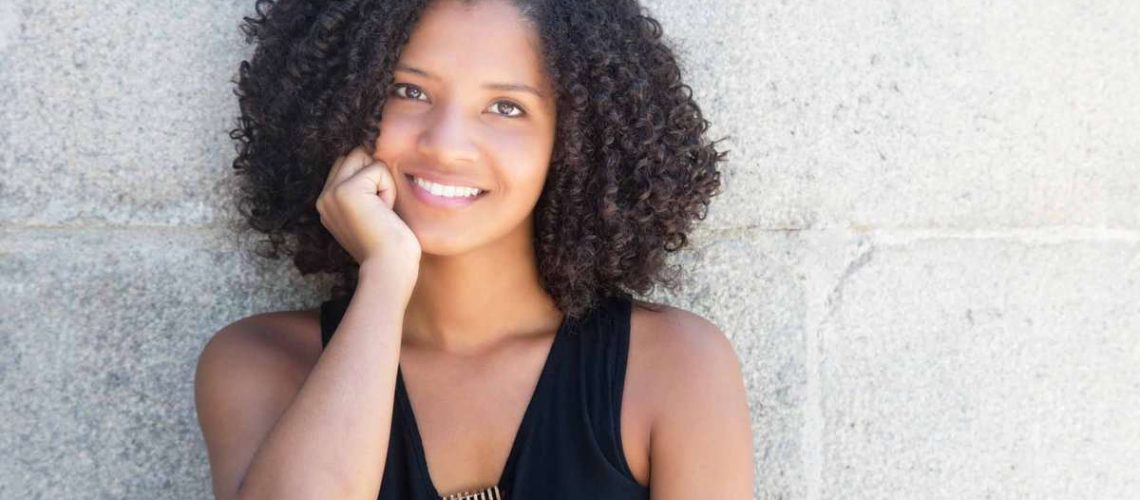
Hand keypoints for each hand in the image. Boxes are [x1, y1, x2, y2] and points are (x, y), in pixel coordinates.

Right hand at [316, 145, 420, 296]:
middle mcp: (324, 197)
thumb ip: (365, 189)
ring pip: (365, 158)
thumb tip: (374, 157)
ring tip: (382, 211)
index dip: (371, 178)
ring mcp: (332, 192)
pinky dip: (389, 189)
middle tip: (381, 211)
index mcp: (327, 203)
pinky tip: (385, 213)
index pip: (348, 164)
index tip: (377, 211)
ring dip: (383, 181)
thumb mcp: (371, 213)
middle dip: (376, 176)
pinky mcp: (347, 190)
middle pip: (355, 155)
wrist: (389, 268)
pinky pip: (378, 168)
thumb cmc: (390, 246)